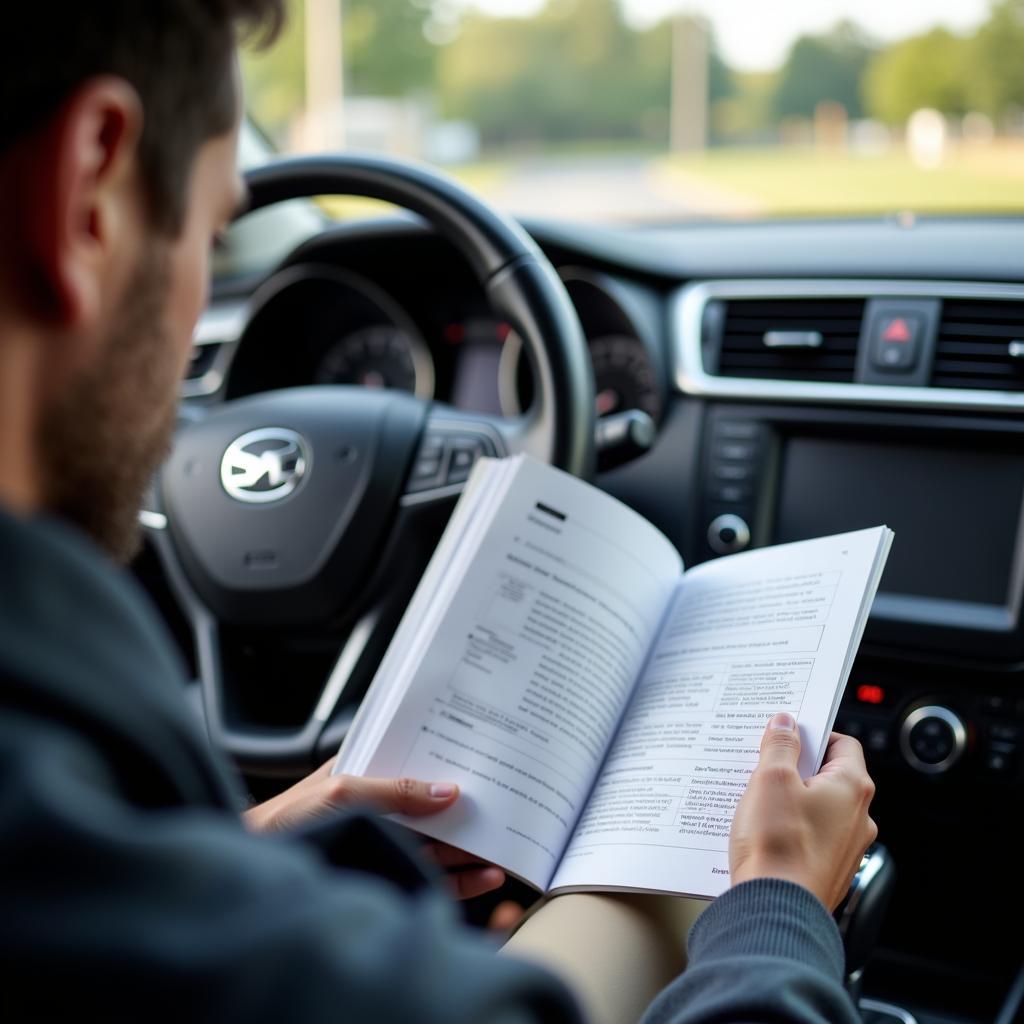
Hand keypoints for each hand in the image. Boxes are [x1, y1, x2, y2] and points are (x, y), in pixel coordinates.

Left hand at [244, 759, 506, 899]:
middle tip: (508, 809)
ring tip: (503, 847)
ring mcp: (387, 841)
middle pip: (437, 806)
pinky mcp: (388, 872)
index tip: (486, 763)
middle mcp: (382, 805)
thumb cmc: (283, 820)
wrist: (255, 866)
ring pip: (440, 843)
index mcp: (369, 771)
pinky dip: (460, 878)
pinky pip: (432, 875)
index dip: (452, 762)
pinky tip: (482, 876)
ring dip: (472, 846)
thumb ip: (395, 790)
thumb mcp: (342, 789)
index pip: (419, 762)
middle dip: (472, 808)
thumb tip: (447, 790)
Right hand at [729, 713, 877, 910]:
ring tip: (759, 802)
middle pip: (829, 775)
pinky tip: (764, 832)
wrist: (775, 911)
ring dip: (792, 799)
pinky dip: (791, 828)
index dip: (813, 734)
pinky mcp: (830, 870)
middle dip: (796, 767)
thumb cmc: (779, 846)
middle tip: (765, 766)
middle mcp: (859, 818)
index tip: (786, 734)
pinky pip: (812, 836)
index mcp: (852, 788)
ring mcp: (847, 847)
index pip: (842, 743)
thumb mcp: (771, 779)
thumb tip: (786, 723)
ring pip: (819, 807)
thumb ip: (780, 744)